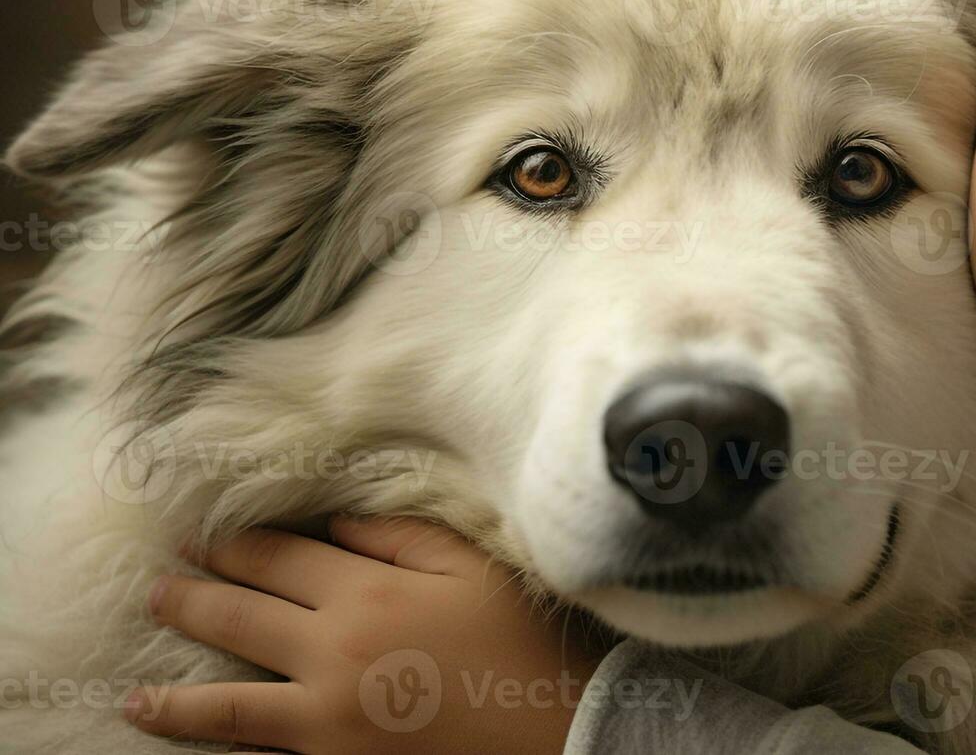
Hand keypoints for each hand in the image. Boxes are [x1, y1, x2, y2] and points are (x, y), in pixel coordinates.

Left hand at [126, 516, 613, 753]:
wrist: (559, 729)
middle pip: (239, 619)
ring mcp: (325, 722)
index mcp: (365, 593)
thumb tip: (335, 522)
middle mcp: (330, 654)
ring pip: (227, 708)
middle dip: (191, 601)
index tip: (200, 538)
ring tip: (137, 697)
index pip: (277, 558)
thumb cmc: (522, 642)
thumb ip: (399, 536)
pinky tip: (199, 751)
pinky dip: (222, 753)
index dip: (233, 546)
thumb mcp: (472, 567)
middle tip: (157, 590)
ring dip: (174, 700)